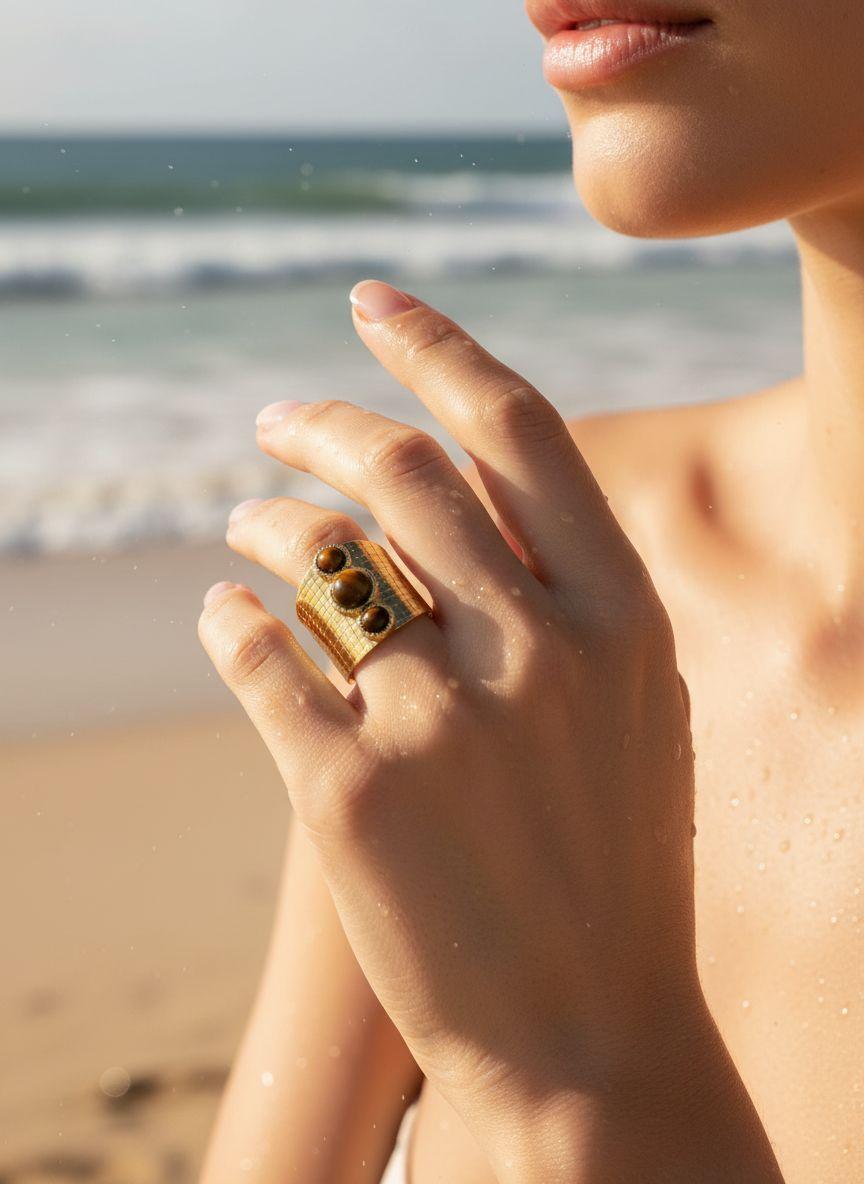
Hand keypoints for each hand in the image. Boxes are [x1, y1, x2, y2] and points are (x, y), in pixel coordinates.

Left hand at [199, 282, 728, 1179]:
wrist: (588, 1035)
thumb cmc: (614, 866)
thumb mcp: (634, 710)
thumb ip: (569, 599)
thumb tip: (458, 502)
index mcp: (619, 616)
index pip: (517, 426)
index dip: (435, 346)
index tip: (370, 301)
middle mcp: (537, 649)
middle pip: (402, 468)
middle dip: (321, 419)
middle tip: (273, 416)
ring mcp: (441, 719)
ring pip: (316, 555)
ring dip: (264, 521)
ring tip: (244, 525)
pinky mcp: (349, 792)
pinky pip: (260, 659)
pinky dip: (230, 622)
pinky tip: (224, 617)